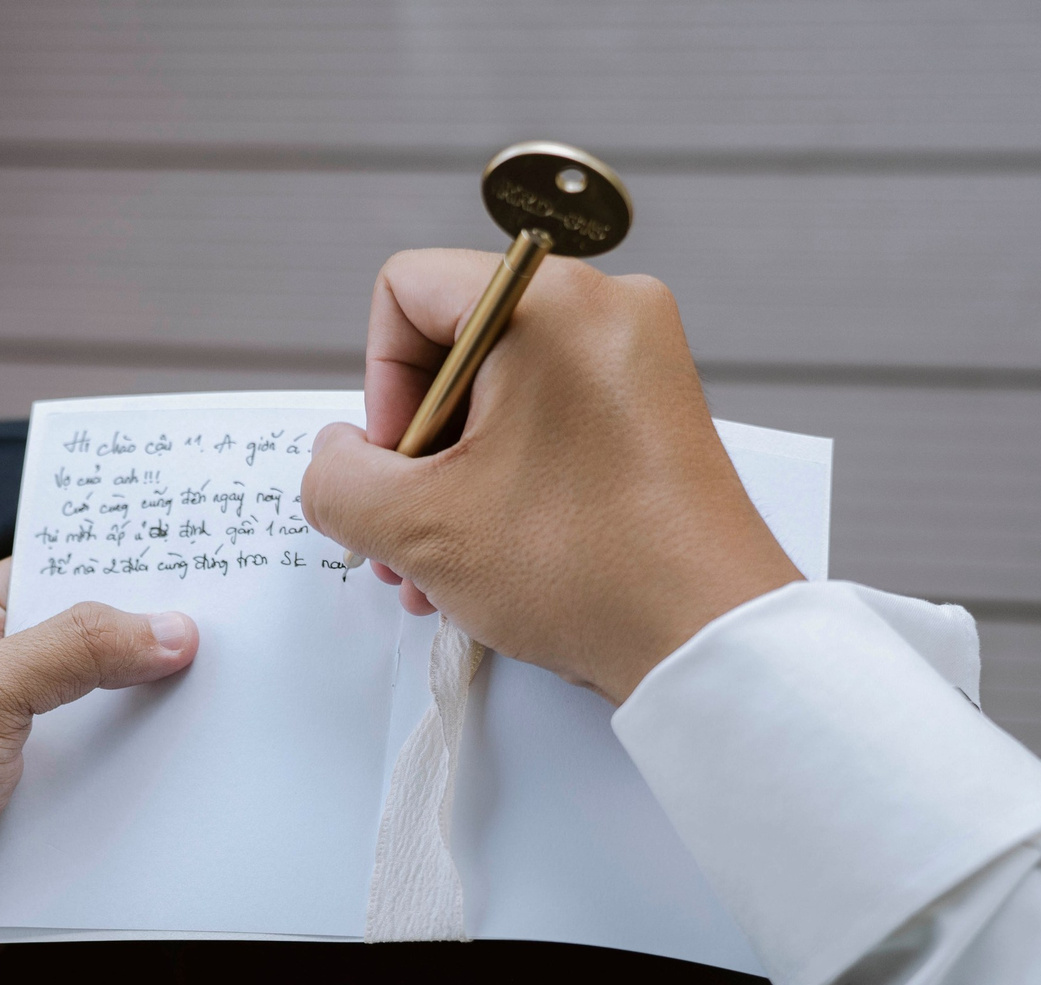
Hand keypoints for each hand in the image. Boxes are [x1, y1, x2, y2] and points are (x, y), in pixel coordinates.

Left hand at [0, 560, 197, 968]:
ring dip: (149, 720)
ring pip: (104, 718)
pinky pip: (106, 780)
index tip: (188, 564)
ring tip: (224, 700)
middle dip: (145, 648)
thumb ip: (78, 648)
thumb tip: (171, 629)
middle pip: (89, 649)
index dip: (112, 571)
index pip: (50, 576)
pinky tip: (190, 768)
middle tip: (222, 633)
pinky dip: (140, 779)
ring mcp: (17, 748)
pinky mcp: (40, 808)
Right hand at [299, 249, 801, 702]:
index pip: (407, 291)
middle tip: (404, 535)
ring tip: (438, 570)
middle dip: (413, 454)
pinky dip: (507, 482)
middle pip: (453, 350)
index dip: (378, 386)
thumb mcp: (420, 527)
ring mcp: (639, 362)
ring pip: (499, 398)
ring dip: (451, 482)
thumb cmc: (587, 568)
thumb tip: (334, 460)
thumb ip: (339, 481)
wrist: (707, 637)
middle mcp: (606, 310)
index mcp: (549, 302)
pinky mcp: (655, 416)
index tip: (397, 467)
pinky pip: (550, 425)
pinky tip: (488, 563)